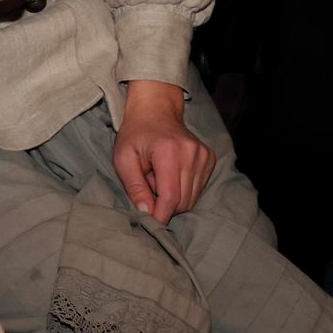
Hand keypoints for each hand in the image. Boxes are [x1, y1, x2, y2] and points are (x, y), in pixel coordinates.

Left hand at [113, 80, 215, 224]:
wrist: (156, 109)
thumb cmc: (135, 134)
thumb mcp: (123, 159)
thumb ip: (134, 187)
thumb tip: (146, 214)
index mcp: (169, 151)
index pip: (170, 198)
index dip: (159, 216)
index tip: (148, 222)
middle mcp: (191, 152)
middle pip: (183, 202)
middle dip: (164, 205)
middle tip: (149, 186)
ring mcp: (203, 154)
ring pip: (192, 198)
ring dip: (174, 197)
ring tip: (160, 178)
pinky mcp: (209, 157)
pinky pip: (198, 188)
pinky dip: (184, 189)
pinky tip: (172, 174)